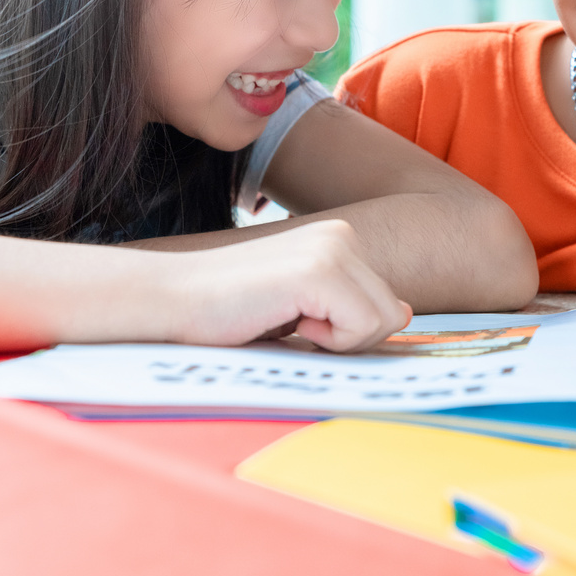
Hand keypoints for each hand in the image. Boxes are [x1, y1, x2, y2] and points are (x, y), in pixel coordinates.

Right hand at [154, 220, 409, 351]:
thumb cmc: (229, 312)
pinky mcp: (320, 270)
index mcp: (339, 239)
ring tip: (289, 320)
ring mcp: (334, 248)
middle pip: (393, 313)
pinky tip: (285, 319)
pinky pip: (362, 327)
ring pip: (385, 320)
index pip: (387, 303)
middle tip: (295, 326)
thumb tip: (406, 313)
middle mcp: (343, 234)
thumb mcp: (301, 308)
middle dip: (350, 337)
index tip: (302, 323)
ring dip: (339, 339)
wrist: (168, 299)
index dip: (349, 331)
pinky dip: (329, 341)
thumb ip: (350, 307)